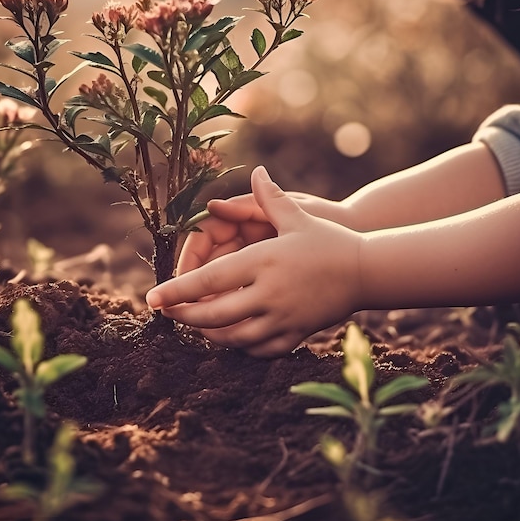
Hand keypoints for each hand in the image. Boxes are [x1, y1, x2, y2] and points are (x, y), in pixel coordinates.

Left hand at [146, 166, 364, 356]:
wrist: (367, 272)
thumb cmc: (329, 240)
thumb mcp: (298, 217)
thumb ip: (269, 199)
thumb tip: (256, 171)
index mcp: (263, 261)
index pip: (209, 279)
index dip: (177, 290)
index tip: (152, 298)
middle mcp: (269, 293)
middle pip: (214, 315)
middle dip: (184, 317)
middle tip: (167, 314)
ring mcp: (283, 318)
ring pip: (233, 337)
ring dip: (208, 334)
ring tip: (194, 325)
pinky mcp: (296, 335)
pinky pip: (259, 349)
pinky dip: (239, 346)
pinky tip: (230, 337)